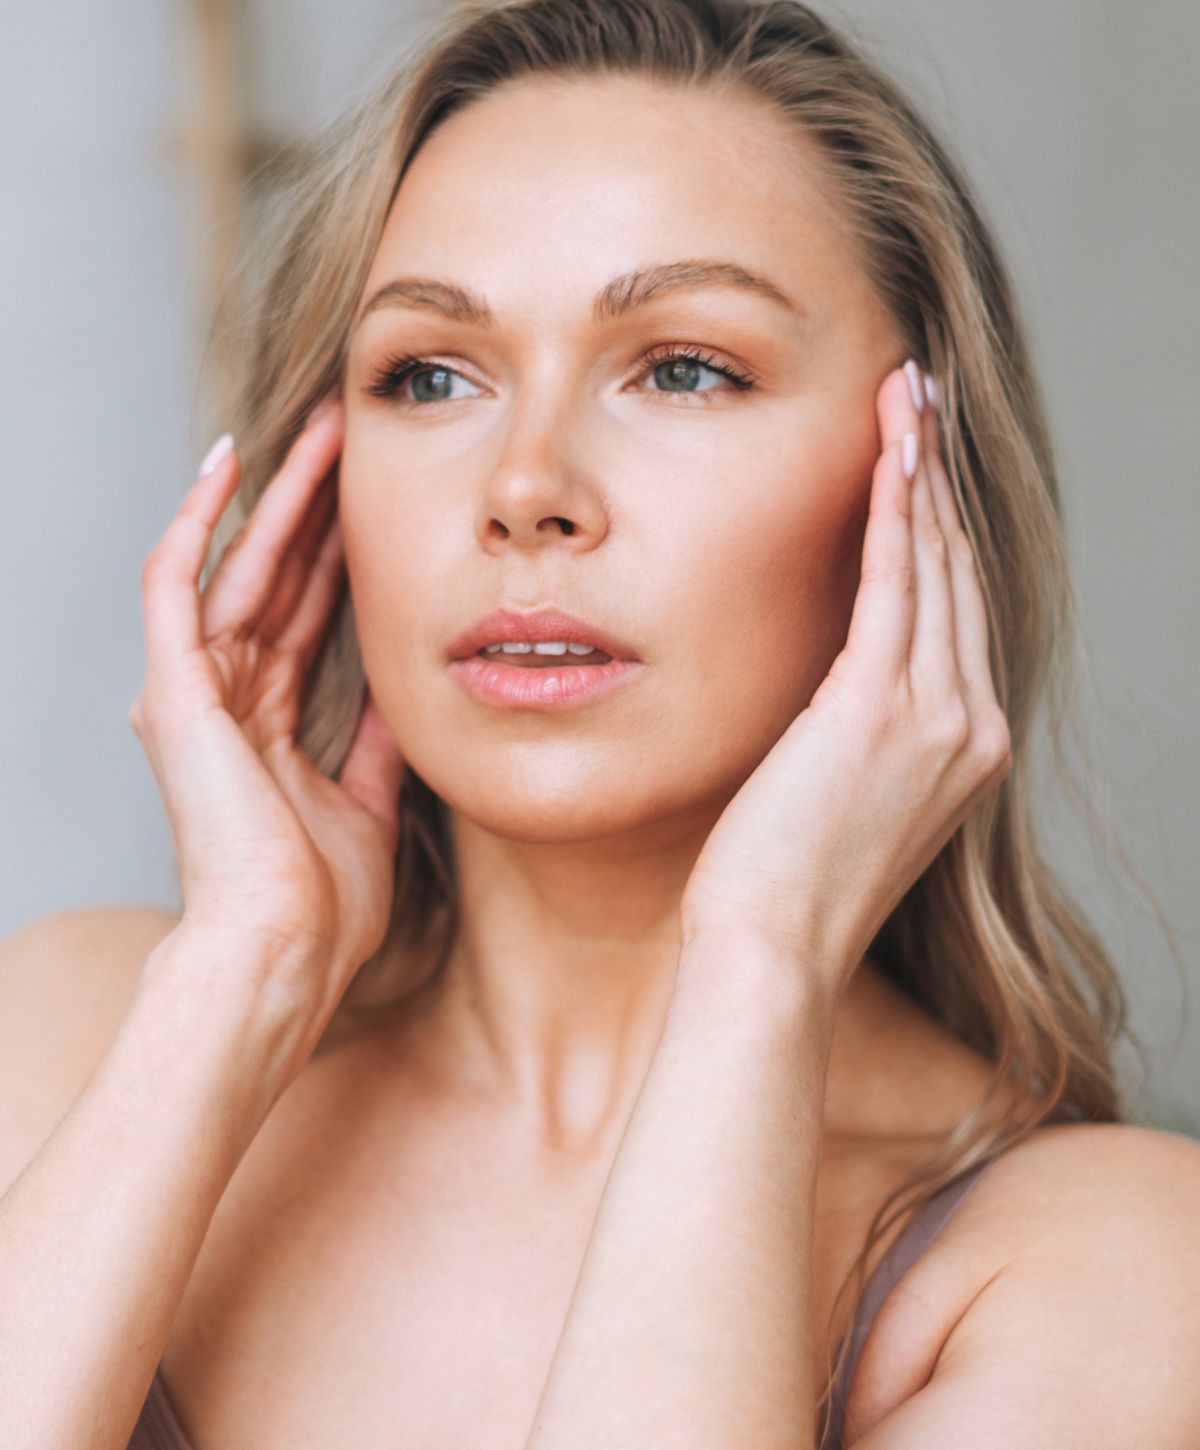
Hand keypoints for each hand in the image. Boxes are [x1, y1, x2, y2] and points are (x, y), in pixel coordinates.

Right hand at [128, 395, 406, 1028]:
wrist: (285, 951)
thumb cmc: (323, 905)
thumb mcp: (369, 805)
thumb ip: (379, 744)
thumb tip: (406, 695)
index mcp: (268, 724)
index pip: (308, 614)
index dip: (340, 553)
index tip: (381, 499)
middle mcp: (227, 698)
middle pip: (277, 578)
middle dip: (315, 507)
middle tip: (352, 437)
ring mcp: (196, 692)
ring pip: (237, 566)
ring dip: (276, 496)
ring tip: (318, 431)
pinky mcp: (174, 689)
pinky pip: (176, 585)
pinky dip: (197, 523)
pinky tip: (228, 465)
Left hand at [679, 360, 1011, 1003]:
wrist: (770, 950)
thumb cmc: (780, 885)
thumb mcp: (838, 799)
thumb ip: (854, 733)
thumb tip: (825, 687)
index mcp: (964, 750)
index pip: (956, 614)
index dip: (941, 530)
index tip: (920, 462)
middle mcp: (970, 727)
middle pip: (959, 575)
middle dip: (940, 482)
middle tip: (920, 400)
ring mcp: (937, 719)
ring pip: (937, 567)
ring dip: (923, 474)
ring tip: (907, 399)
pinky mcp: (881, 710)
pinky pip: (897, 586)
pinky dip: (895, 513)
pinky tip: (888, 454)